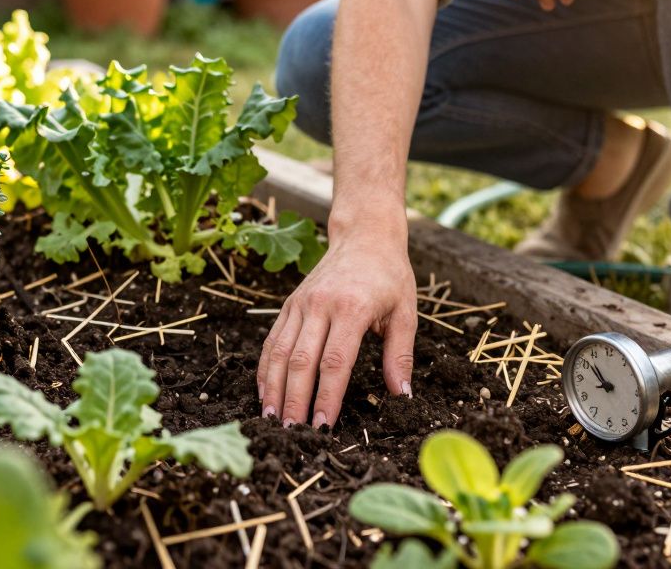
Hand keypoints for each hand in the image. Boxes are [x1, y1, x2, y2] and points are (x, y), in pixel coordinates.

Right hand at [257, 217, 416, 428]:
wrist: (364, 236)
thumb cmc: (390, 275)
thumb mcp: (405, 312)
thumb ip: (400, 355)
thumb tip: (402, 395)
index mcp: (353, 308)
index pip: (335, 361)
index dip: (327, 396)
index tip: (324, 426)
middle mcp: (321, 305)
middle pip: (302, 361)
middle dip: (295, 400)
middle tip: (293, 433)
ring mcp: (301, 304)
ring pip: (281, 352)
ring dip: (274, 389)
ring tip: (273, 420)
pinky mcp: (289, 304)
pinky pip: (273, 340)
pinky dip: (265, 369)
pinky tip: (265, 393)